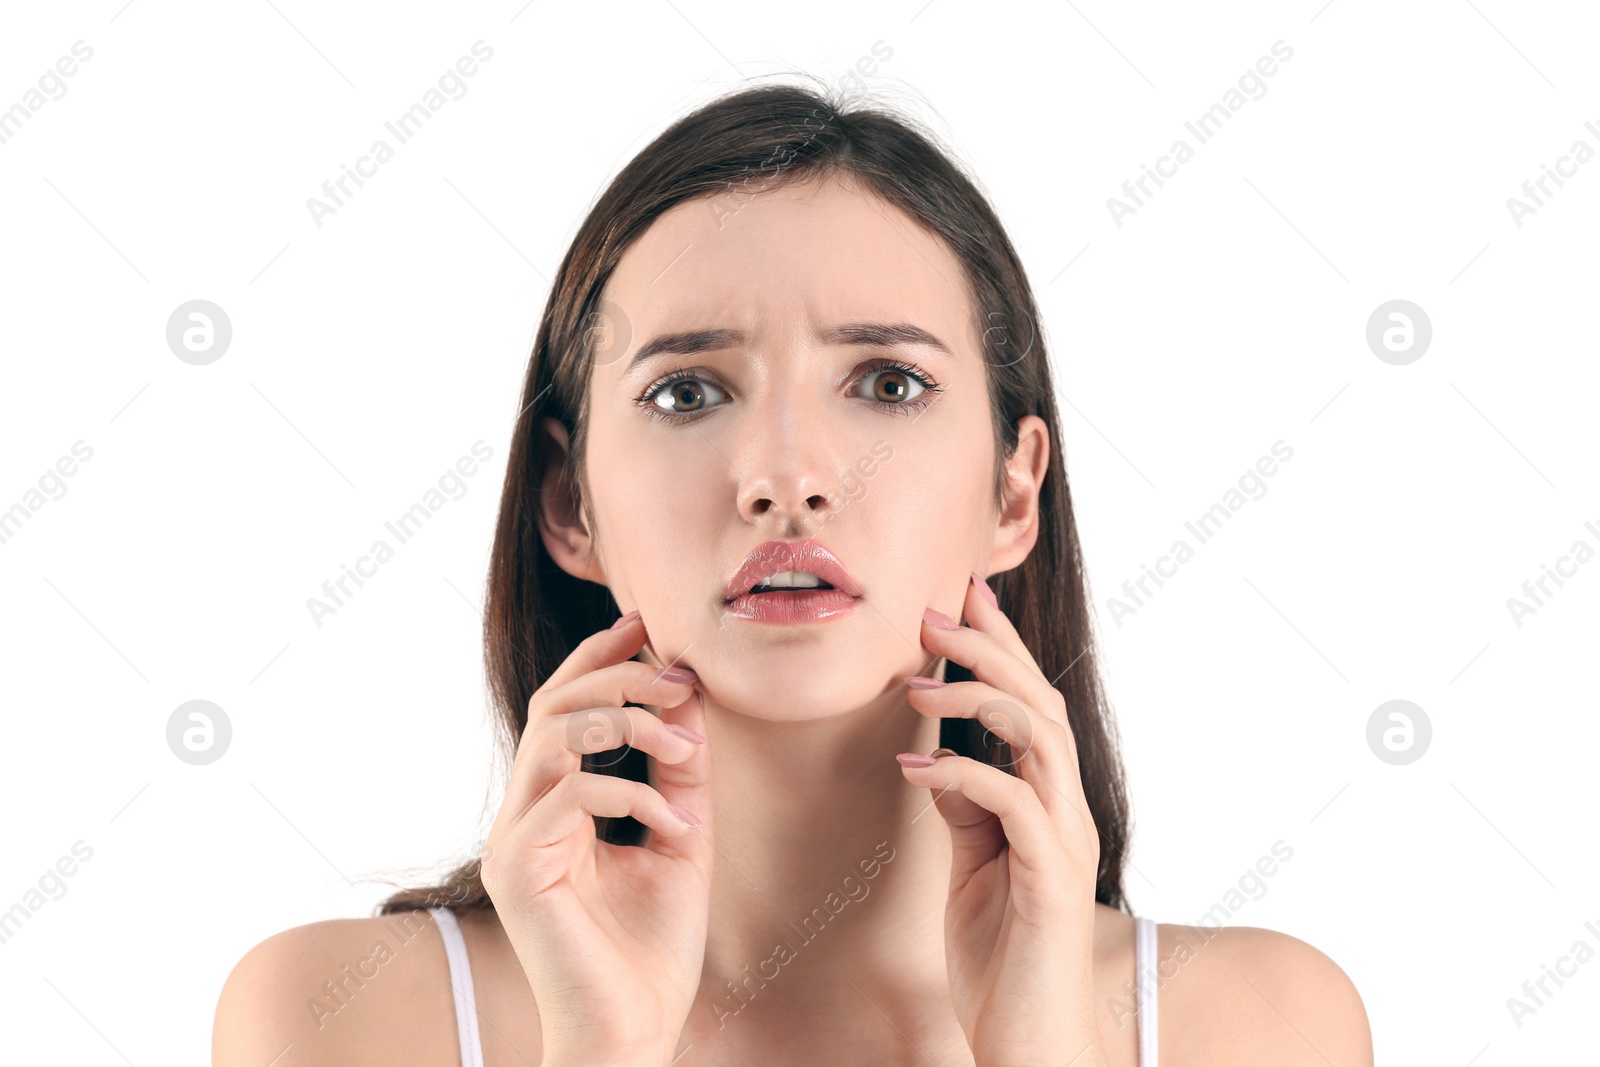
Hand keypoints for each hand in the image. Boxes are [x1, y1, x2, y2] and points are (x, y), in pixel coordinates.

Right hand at [480, 612, 713, 1066]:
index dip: (601, 660)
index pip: (564, 708)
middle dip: (620, 677)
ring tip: (684, 748)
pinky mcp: (516, 869)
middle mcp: (523, 814)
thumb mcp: (680, 835)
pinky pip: (570, 795)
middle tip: (680, 679)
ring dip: (629, 725)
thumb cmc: (652, 947)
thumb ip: (678, 770)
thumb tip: (688, 692)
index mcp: (552, 804)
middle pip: (554, 705)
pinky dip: (633, 793)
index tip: (650, 630)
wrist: (635, 1028)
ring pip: (553, 736)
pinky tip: (677, 820)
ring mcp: (512, 840)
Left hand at [897, 573, 1105, 1066]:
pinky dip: (963, 773)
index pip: (1029, 704)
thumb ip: (965, 811)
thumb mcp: (972, 869)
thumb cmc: (1002, 962)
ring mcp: (1063, 843)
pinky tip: (916, 764)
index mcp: (1048, 804)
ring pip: (1040, 738)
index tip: (961, 595)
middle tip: (933, 612)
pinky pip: (1012, 803)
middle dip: (988, 648)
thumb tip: (937, 756)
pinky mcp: (1049, 879)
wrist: (1031, 1046)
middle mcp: (1066, 812)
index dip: (998, 645)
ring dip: (978, 699)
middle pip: (1041, 702)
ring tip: (919, 684)